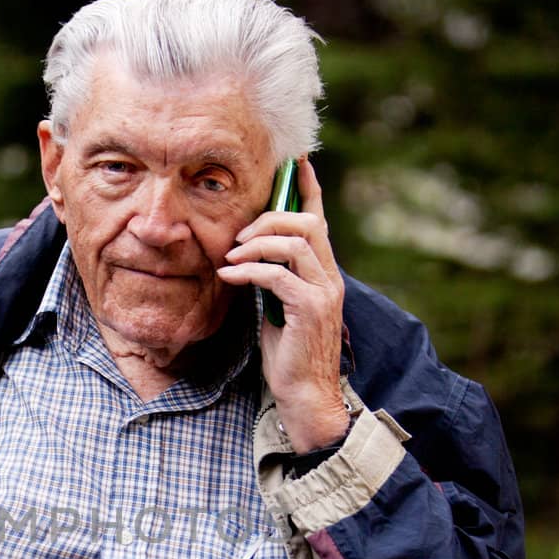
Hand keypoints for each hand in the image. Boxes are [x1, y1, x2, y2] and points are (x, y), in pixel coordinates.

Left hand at [218, 157, 347, 452]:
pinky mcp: (309, 309)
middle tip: (239, 236)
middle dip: (270, 218)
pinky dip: (249, 269)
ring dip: (257, 242)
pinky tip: (228, 274)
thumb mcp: (278, 309)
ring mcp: (323, 292)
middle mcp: (330, 278)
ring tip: (231, 255)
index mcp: (324, 274)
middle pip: (308, 223)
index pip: (320, 220)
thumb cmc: (289, 356)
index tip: (295, 162)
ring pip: (296, 242)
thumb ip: (274, 279)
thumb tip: (248, 255)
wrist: (305, 395)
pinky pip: (278, 274)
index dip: (308, 189)